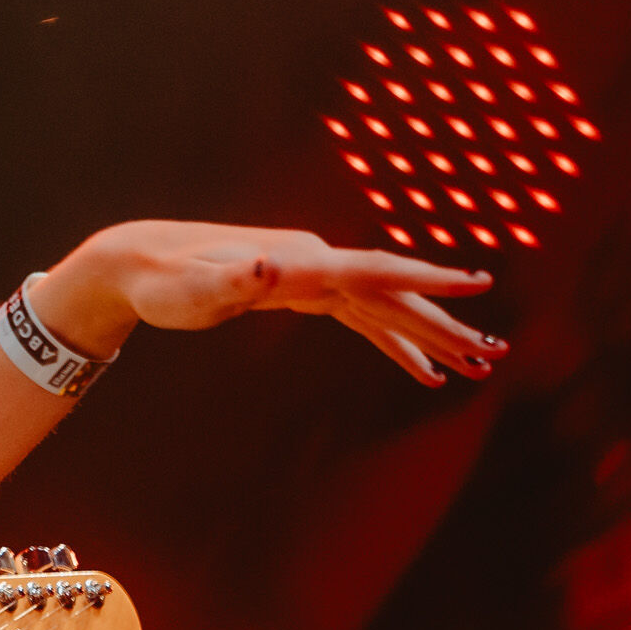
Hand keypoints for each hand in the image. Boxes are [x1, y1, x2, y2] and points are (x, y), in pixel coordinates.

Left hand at [31, 221, 503, 385]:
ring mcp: (308, 276)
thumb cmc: (162, 281)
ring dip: (428, 337)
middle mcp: (313, 263)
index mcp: (301, 261)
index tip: (476, 286)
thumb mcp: (192, 289)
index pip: (374, 271)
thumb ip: (230, 280)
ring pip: (382, 309)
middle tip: (493, 354)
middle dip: (444, 324)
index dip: (425, 281)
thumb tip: (266, 265)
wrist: (136, 263)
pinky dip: (392, 343)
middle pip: (391, 294)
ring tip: (474, 366)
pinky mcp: (298, 293)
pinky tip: (418, 368)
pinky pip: (359, 319)